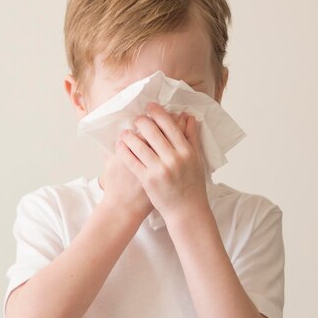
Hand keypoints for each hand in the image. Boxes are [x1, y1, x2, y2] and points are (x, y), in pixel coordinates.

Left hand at [116, 102, 207, 221]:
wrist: (187, 210)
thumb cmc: (193, 185)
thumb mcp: (197, 160)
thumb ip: (192, 137)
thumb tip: (189, 116)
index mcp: (187, 152)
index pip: (170, 126)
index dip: (159, 114)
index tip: (150, 106)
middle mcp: (174, 159)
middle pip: (154, 133)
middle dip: (142, 121)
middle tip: (136, 117)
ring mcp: (160, 170)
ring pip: (140, 145)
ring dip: (130, 135)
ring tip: (126, 131)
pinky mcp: (148, 180)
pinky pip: (132, 161)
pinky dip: (124, 150)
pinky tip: (120, 145)